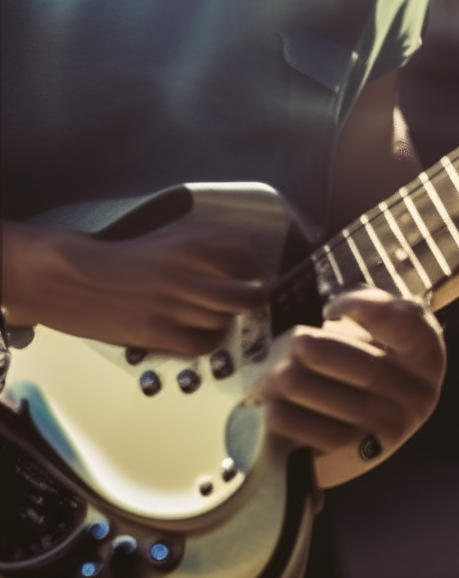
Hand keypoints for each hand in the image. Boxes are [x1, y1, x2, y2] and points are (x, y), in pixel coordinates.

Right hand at [2, 222, 263, 356]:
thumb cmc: (124, 258)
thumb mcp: (169, 238)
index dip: (255, 267)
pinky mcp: (158, 332)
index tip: (255, 274)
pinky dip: (208, 341)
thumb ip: (206, 247)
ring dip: (228, 321)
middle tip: (251, 302)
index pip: (245, 252)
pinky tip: (199, 332)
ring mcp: (174, 305)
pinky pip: (202, 344)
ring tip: (217, 316)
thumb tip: (243, 263)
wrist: (77, 278)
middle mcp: (188, 272)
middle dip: (254, 299)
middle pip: (246, 293)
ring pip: (226, 320)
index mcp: (191, 243)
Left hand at [256, 288, 445, 487]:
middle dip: (324, 353)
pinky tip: (273, 408)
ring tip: (273, 374)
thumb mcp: (377, 322)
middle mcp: (418, 395)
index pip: (404, 325)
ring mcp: (393, 430)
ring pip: (346, 406)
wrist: (367, 408)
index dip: (367, 311)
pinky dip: (296, 423)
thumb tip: (335, 310)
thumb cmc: (369, 352)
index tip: (330, 307)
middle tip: (294, 342)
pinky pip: (327, 438)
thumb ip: (366, 307)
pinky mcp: (362, 457)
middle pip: (368, 369)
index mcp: (426, 353)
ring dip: (303, 387)